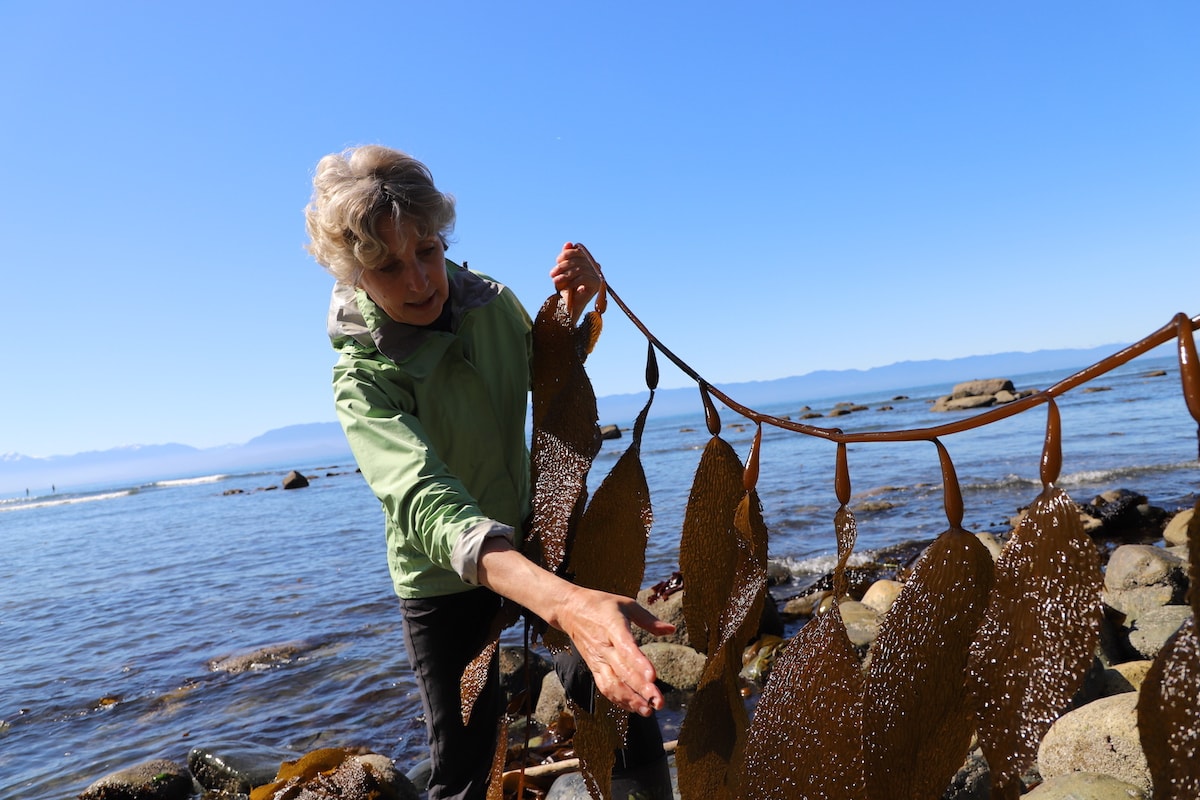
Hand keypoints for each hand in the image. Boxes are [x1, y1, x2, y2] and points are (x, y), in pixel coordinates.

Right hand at [475, 538, 673, 715]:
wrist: (569, 609)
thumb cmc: (601, 605)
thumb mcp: (626, 604)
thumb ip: (648, 619)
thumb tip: (671, 630)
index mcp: (613, 627)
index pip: (626, 647)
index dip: (639, 663)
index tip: (653, 677)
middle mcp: (604, 646)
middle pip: (622, 671)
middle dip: (641, 689)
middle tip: (659, 702)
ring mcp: (597, 659)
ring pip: (612, 684)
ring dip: (630, 700)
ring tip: (648, 711)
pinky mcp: (593, 667)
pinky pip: (605, 687)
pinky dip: (619, 699)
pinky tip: (634, 707)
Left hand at [550, 242, 602, 323]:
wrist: (570, 308)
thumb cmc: (566, 288)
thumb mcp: (564, 271)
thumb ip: (566, 257)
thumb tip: (568, 243)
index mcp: (589, 261)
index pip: (579, 251)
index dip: (567, 254)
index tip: (557, 261)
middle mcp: (596, 267)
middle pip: (578, 260)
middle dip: (563, 266)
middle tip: (552, 274)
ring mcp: (598, 276)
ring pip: (579, 270)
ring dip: (564, 275)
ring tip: (555, 281)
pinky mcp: (597, 284)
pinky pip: (582, 278)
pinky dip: (570, 282)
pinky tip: (564, 287)